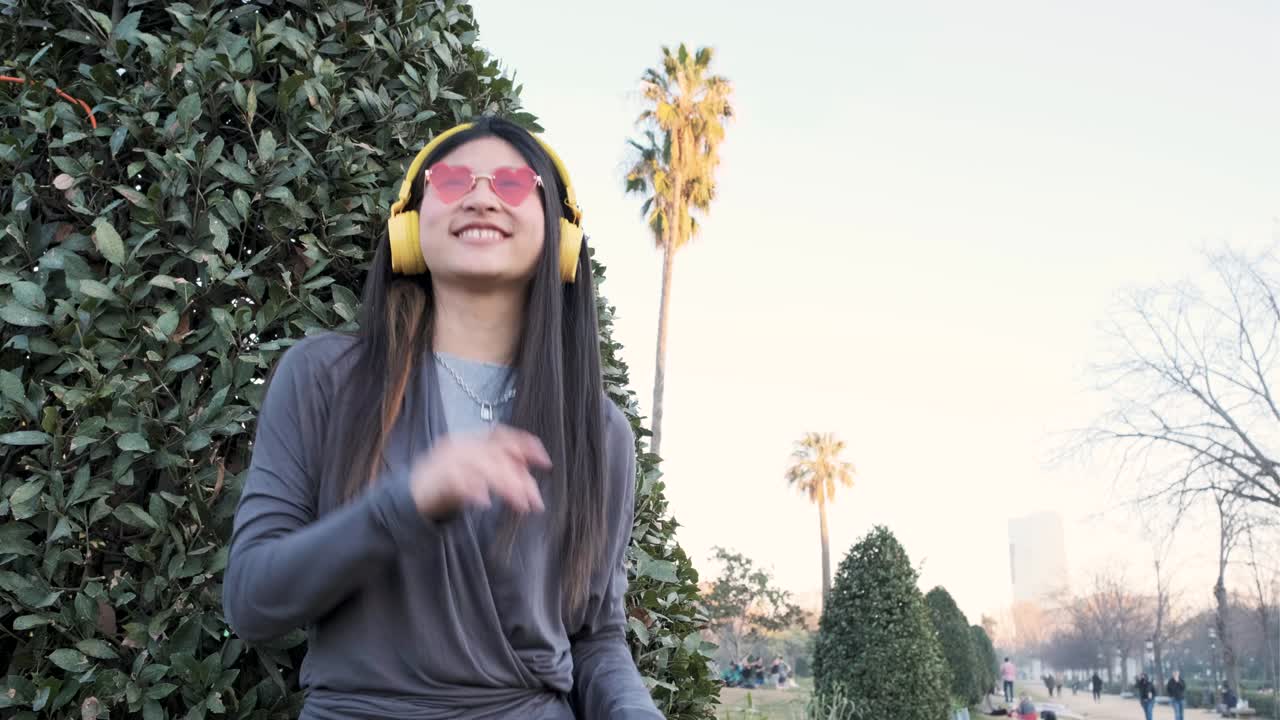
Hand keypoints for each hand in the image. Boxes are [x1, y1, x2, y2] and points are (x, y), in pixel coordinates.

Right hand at [409, 425, 550, 518]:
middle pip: (498, 456)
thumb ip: (498, 471)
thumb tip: (528, 478)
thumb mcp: (476, 475)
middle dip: (521, 479)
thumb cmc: (446, 487)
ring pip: (485, 467)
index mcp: (471, 441)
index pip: (502, 436)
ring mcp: (448, 459)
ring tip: (520, 505)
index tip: (545, 462)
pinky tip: (486, 503)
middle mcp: (461, 445)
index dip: (525, 445)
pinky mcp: (437, 477)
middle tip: (536, 502)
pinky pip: (459, 481)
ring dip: (506, 486)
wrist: (408, 497)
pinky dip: (474, 491)